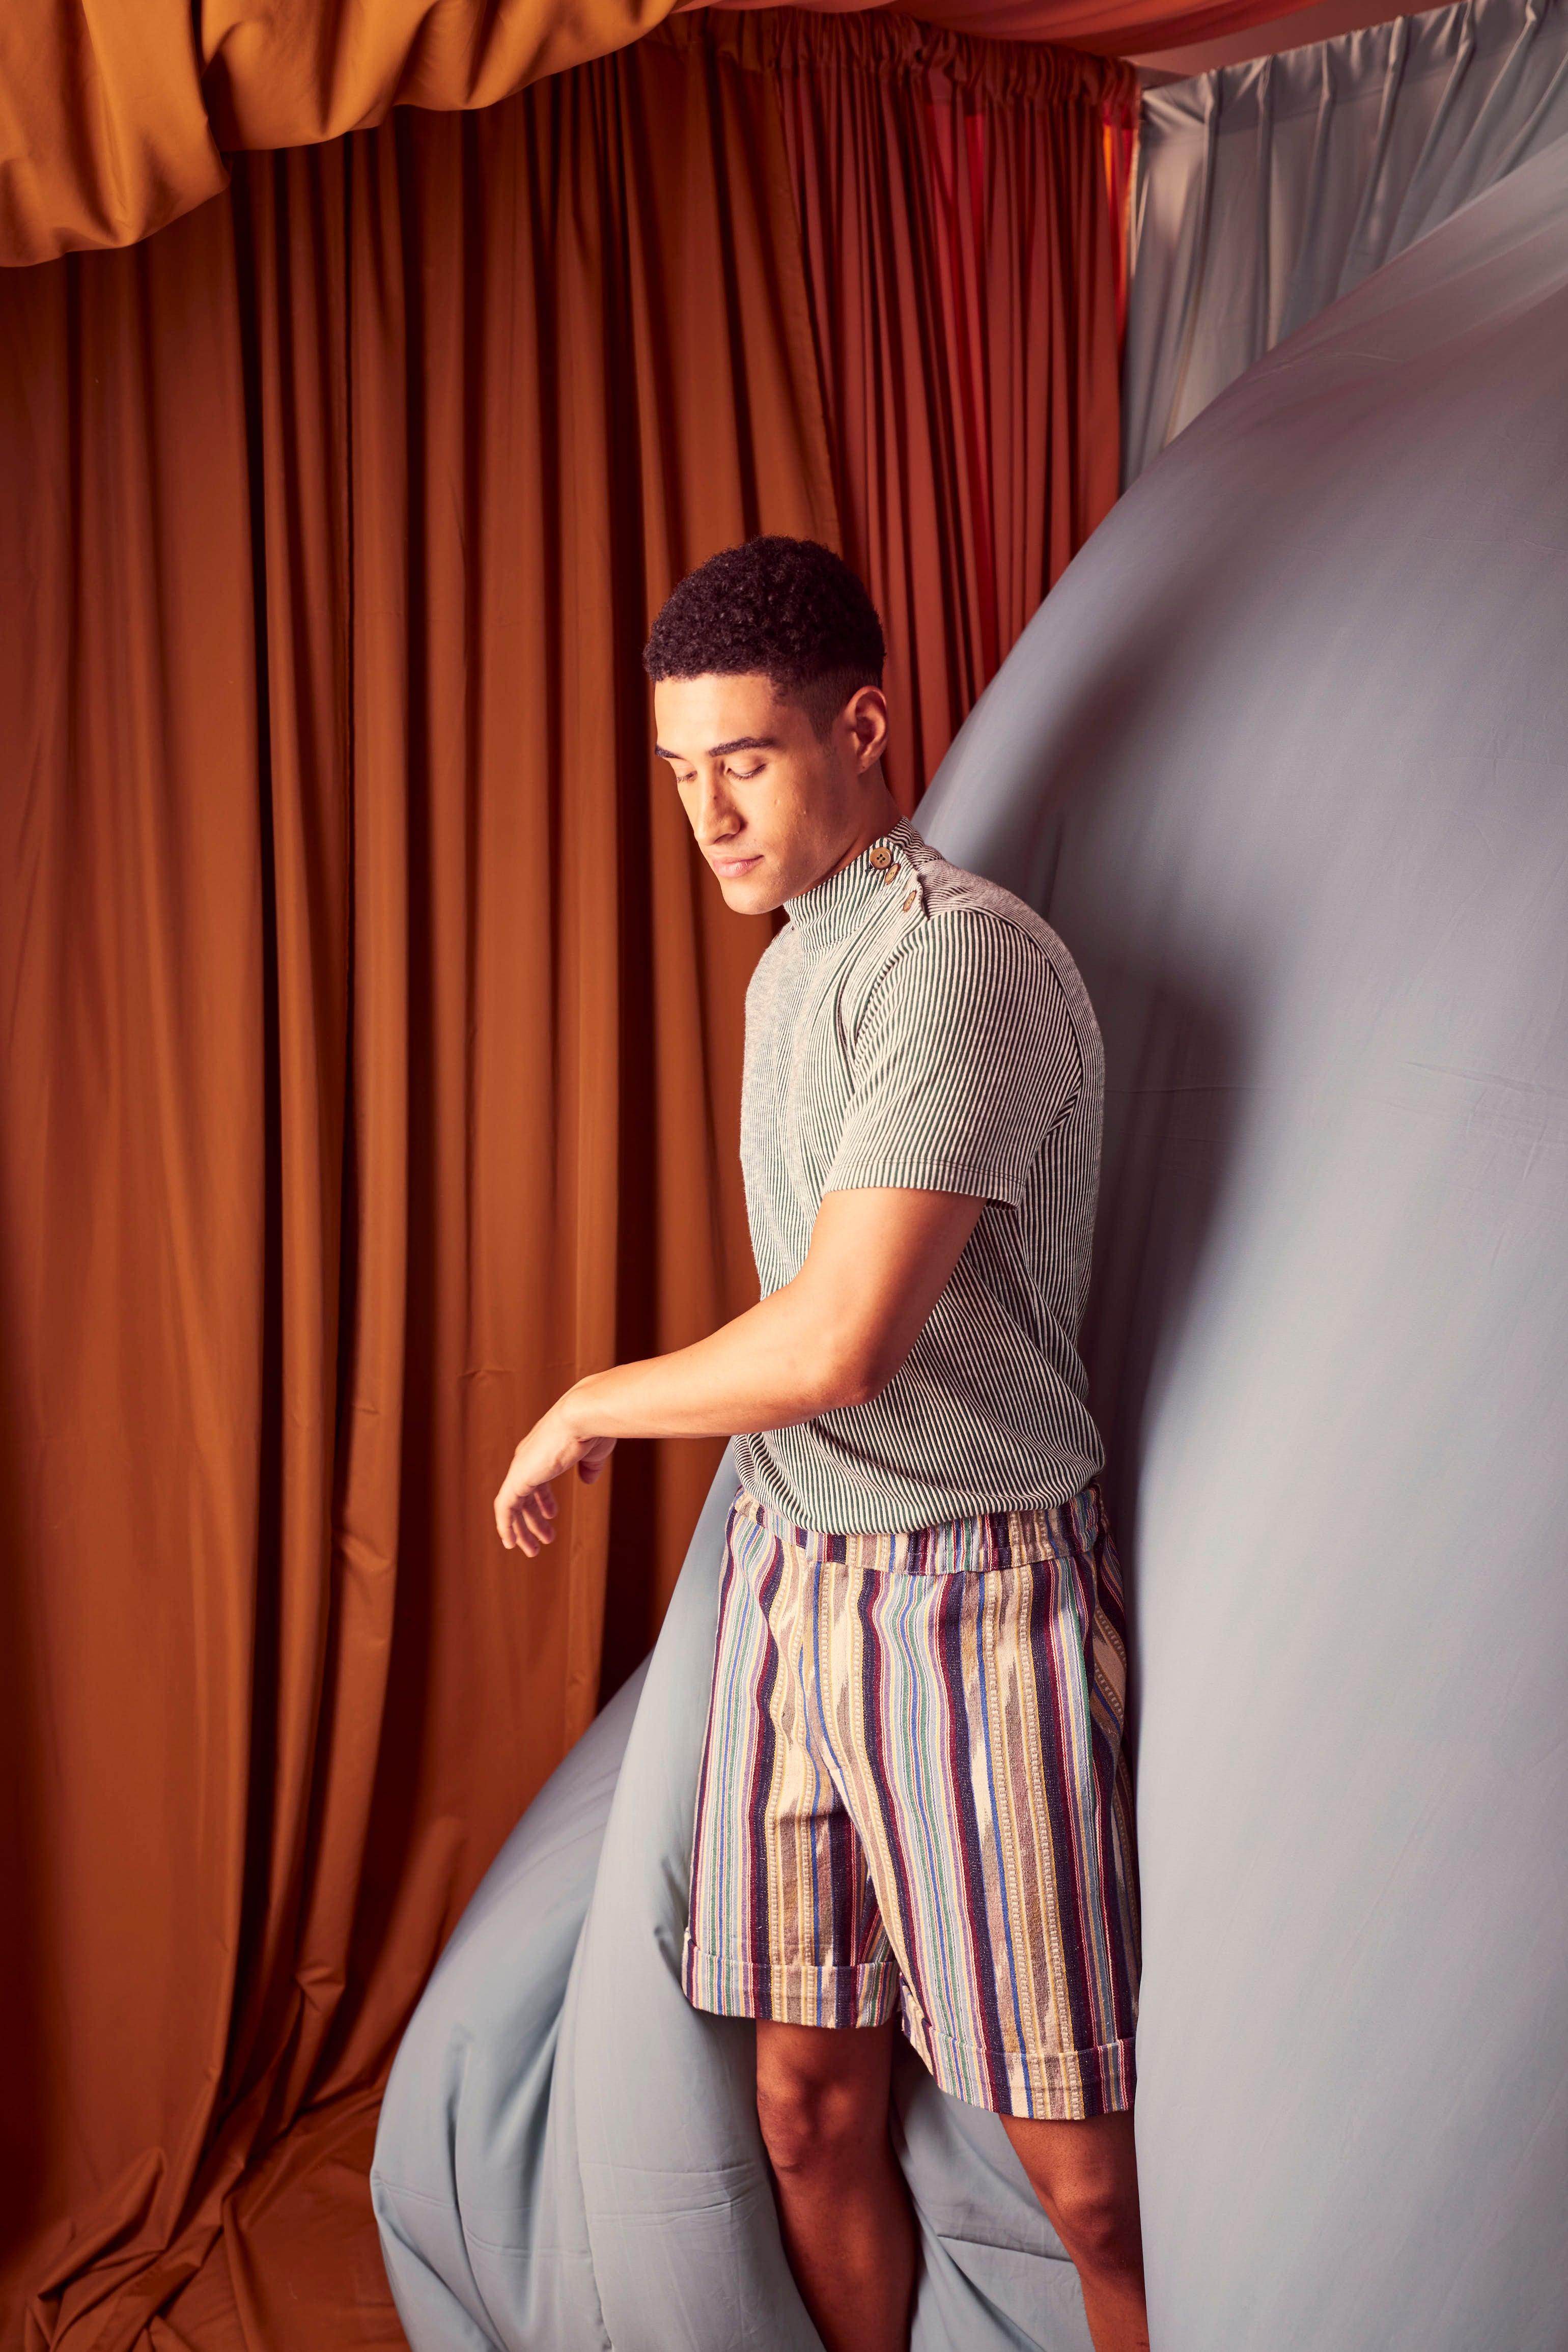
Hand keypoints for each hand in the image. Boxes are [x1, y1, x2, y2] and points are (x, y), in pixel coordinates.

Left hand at [494, 1392, 616, 1555]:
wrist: (583, 1416)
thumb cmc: (592, 1429)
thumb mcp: (594, 1453)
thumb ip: (589, 1466)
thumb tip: (588, 1479)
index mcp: (543, 1451)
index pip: (536, 1480)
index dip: (543, 1500)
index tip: (552, 1516)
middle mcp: (528, 1458)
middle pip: (524, 1494)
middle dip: (533, 1519)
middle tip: (545, 1539)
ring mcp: (521, 1468)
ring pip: (513, 1505)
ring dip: (522, 1529)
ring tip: (533, 1550)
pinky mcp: (517, 1478)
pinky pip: (504, 1508)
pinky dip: (505, 1526)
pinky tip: (511, 1543)